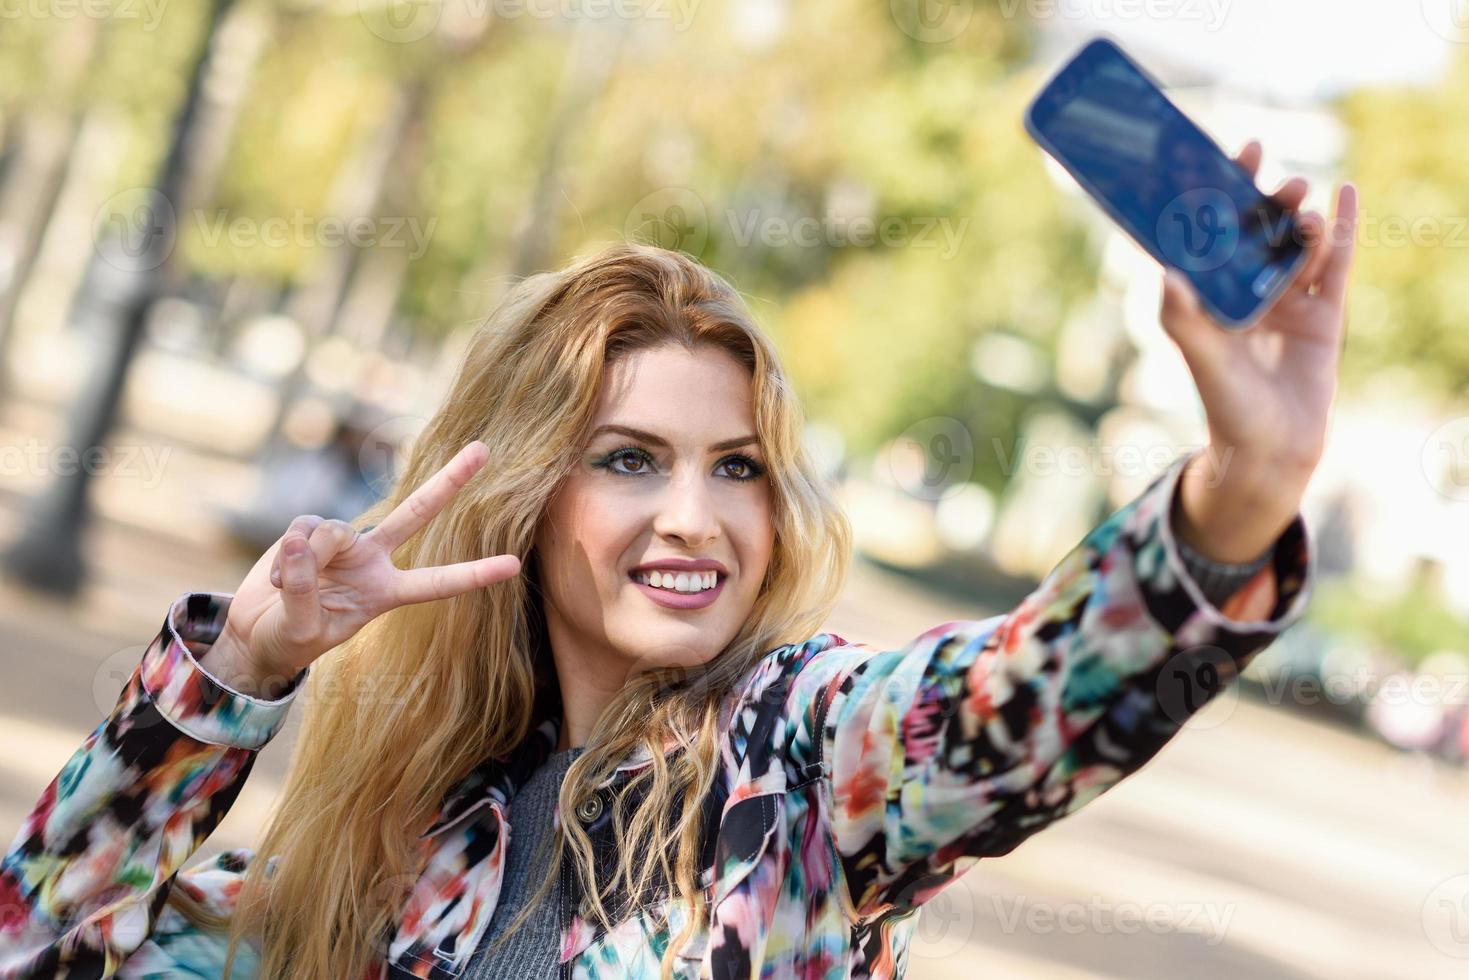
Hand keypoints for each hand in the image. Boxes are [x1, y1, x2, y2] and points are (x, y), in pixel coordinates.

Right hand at [203, 441, 520, 691]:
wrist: (256, 633)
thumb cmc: (288, 640)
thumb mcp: (302, 628)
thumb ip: (304, 588)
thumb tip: (299, 541)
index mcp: (386, 593)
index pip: (436, 583)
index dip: (473, 574)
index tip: (514, 565)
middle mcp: (373, 560)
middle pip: (417, 513)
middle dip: (449, 481)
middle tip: (485, 449)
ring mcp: (343, 543)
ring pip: (334, 530)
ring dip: (305, 560)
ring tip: (286, 590)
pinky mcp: (309, 531)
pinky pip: (302, 529)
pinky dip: (285, 556)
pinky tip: (275, 580)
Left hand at [1159, 139, 1358, 484]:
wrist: (1271, 448)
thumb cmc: (1225, 403)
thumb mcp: (1200, 354)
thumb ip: (1181, 314)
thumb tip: (1163, 268)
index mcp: (1212, 294)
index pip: (1211, 233)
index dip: (1214, 195)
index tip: (1218, 158)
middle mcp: (1248, 289)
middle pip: (1256, 228)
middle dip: (1260, 195)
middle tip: (1265, 165)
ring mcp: (1288, 298)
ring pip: (1296, 241)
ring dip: (1298, 214)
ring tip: (1298, 201)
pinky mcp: (1324, 312)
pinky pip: (1336, 261)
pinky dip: (1343, 227)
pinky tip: (1346, 193)